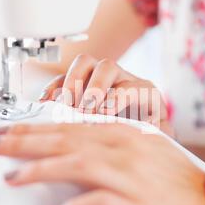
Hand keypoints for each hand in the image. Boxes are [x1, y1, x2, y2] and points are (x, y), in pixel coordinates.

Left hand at [0, 123, 204, 204]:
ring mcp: (131, 176)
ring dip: (39, 169)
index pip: (71, 127)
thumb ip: (113, 147)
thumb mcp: (147, 153)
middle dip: (24, 141)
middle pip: (65, 139)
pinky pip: (98, 202)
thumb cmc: (180, 184)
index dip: (35, 129)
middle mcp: (125, 150)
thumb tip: (78, 152)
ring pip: (75, 164)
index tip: (8, 131)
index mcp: (126, 135)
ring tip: (10, 177)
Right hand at [39, 54, 174, 136]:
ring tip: (63, 105)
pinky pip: (63, 78)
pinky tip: (45, 103)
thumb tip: (154, 133)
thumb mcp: (158, 139)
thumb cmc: (146, 137)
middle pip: (107, 67)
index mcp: (145, 92)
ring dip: (71, 83)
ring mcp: (99, 81)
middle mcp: (122, 80)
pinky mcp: (79, 86)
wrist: (136, 140)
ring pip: (84, 64)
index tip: (102, 114)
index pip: (132, 86)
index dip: (116, 98)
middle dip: (92, 88)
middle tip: (82, 110)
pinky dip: (53, 89)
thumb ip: (159, 135)